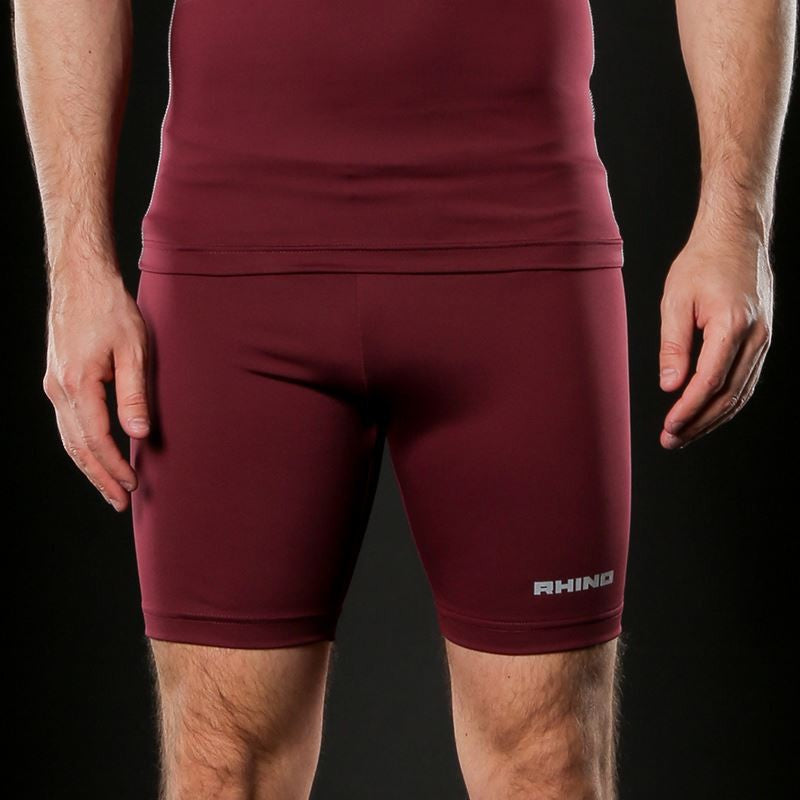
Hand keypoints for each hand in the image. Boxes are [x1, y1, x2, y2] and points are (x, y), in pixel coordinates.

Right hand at [43, 263, 150, 510]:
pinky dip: (80, 445)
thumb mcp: (134, 350)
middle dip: (99, 478)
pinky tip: (95, 454)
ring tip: (108, 487)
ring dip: (88, 466)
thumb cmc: (111, 310)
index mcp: (78, 385)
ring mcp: (54, 385)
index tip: (132, 486)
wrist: (81, 280)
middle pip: (77, 448)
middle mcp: (59, 390)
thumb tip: (140, 434)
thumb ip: (135, 395)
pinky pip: (66, 423)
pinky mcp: (56, 380)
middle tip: (119, 502)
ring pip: (68, 438)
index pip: (96, 441)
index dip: (114, 468)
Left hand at [658, 231, 772, 449]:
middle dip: (699, 422)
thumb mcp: (676, 300)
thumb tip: (669, 385)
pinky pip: (746, 379)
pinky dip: (728, 400)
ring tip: (686, 434)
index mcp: (732, 325)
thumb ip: (673, 346)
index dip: (689, 409)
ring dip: (714, 417)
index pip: (710, 381)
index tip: (670, 427)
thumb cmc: (703, 262)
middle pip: (729, 395)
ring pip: (741, 391)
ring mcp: (764, 339)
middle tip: (672, 440)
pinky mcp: (762, 339)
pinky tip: (708, 412)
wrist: (736, 236)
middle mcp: (755, 336)